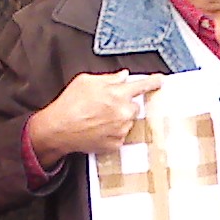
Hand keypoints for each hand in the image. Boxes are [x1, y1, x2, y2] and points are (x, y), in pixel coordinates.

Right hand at [25, 71, 165, 163]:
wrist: (58, 129)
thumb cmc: (69, 104)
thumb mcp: (86, 82)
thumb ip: (108, 79)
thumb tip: (123, 76)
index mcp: (117, 93)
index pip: (141, 86)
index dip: (152, 82)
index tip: (161, 81)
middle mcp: (123, 112)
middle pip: (135, 107)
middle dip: (124, 105)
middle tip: (106, 107)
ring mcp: (121, 129)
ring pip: (128, 122)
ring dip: (118, 120)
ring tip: (98, 119)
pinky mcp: (116, 143)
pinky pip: (121, 136)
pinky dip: (112, 133)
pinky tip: (98, 129)